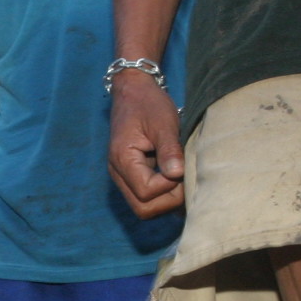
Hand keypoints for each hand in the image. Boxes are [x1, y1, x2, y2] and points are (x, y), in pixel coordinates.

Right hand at [106, 74, 184, 217]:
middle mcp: (118, 173)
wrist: (133, 91)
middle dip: (168, 200)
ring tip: (179, 178)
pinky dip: (161, 195)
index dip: (168, 186)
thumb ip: (169, 150)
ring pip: (143, 208)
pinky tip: (173, 179)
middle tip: (183, 179)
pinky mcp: (130, 175)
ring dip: (165, 200)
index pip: (146, 192)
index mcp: (123, 159)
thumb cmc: (148, 104)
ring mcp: (122, 176)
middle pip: (143, 209)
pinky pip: (144, 198)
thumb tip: (177, 174)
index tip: (179, 166)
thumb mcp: (163, 123)